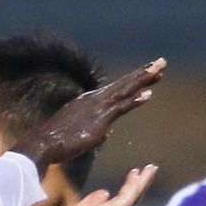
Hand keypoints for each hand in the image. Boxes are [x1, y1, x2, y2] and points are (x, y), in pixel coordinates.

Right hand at [11, 59, 165, 166]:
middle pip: (124, 84)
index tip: (148, 73)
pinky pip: (121, 108)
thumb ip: (95, 129)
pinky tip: (149, 94)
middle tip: (161, 62)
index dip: (133, 81)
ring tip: (160, 70)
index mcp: (89, 101)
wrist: (44, 143)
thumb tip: (107, 131)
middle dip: (143, 73)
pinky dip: (135, 101)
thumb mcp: (79, 132)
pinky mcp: (100, 120)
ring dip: (143, 79)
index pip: (116, 89)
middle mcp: (94, 100)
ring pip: (125, 90)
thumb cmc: (57, 141)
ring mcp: (98, 108)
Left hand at [45, 164, 156, 205]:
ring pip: (132, 196)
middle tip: (151, 169)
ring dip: (142, 182)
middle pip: (131, 197)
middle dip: (141, 183)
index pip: (120, 199)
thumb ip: (91, 202)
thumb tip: (105, 193)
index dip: (128, 187)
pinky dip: (134, 186)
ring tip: (151, 169)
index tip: (134, 173)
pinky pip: (127, 198)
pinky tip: (138, 175)